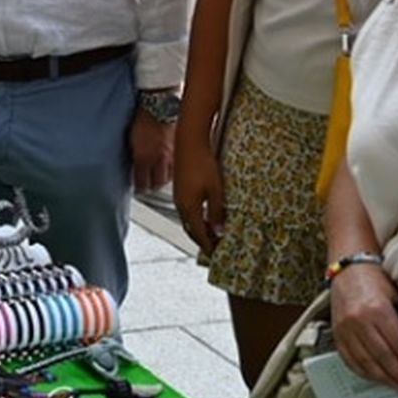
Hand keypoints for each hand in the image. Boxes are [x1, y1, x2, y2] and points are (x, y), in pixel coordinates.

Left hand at [128, 111, 173, 191]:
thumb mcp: (131, 139)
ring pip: (170, 176)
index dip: (140, 189)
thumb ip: (135, 155)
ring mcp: (172, 155)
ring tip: (161, 178)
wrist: (160, 105)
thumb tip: (135, 165)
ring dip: (165, 179)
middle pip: (158, 183)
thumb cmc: (143, 117)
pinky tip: (172, 166)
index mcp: (143, 158)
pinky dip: (175, 168)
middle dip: (153, 186)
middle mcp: (159, 160)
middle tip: (150, 186)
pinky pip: (179, 164)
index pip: (142, 183)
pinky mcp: (181, 148)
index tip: (139, 189)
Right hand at [172, 134, 225, 253]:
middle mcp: (180, 205)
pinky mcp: (180, 190)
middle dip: (203, 240)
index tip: (216, 255)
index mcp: (189, 207)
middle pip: (191, 230)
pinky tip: (206, 216)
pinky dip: (196, 219)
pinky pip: (187, 211)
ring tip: (213, 234)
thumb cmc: (203, 164)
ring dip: (199, 229)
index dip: (208, 245)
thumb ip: (217, 211)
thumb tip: (218, 229)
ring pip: (188, 220)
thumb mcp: (216, 190)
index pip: (199, 234)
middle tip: (215, 248)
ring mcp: (178, 197)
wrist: (189, 143)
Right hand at [331, 263, 397, 388]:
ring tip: (397, 384)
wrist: (349, 271)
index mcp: (378, 310)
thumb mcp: (396, 298)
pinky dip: (363, 371)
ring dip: (383, 377)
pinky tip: (376, 377)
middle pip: (383, 356)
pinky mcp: (336, 334)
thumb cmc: (376, 282)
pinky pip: (349, 359)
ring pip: (366, 361)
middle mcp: (359, 321)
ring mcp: (345, 329)